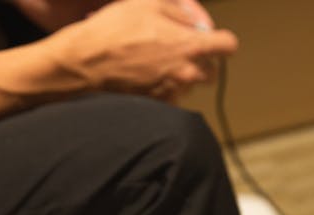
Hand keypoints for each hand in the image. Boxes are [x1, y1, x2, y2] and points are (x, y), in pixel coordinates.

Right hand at [45, 0, 237, 101]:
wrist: (85, 63)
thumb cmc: (114, 31)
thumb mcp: (148, 4)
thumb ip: (181, 11)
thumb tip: (195, 20)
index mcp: (190, 46)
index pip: (228, 45)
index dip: (220, 39)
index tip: (211, 38)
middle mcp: (186, 73)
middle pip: (212, 71)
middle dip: (200, 59)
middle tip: (178, 48)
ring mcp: (172, 92)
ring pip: (189, 84)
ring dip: (180, 73)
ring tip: (154, 60)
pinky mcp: (156, 105)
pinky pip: (170, 97)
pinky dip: (163, 87)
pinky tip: (145, 75)